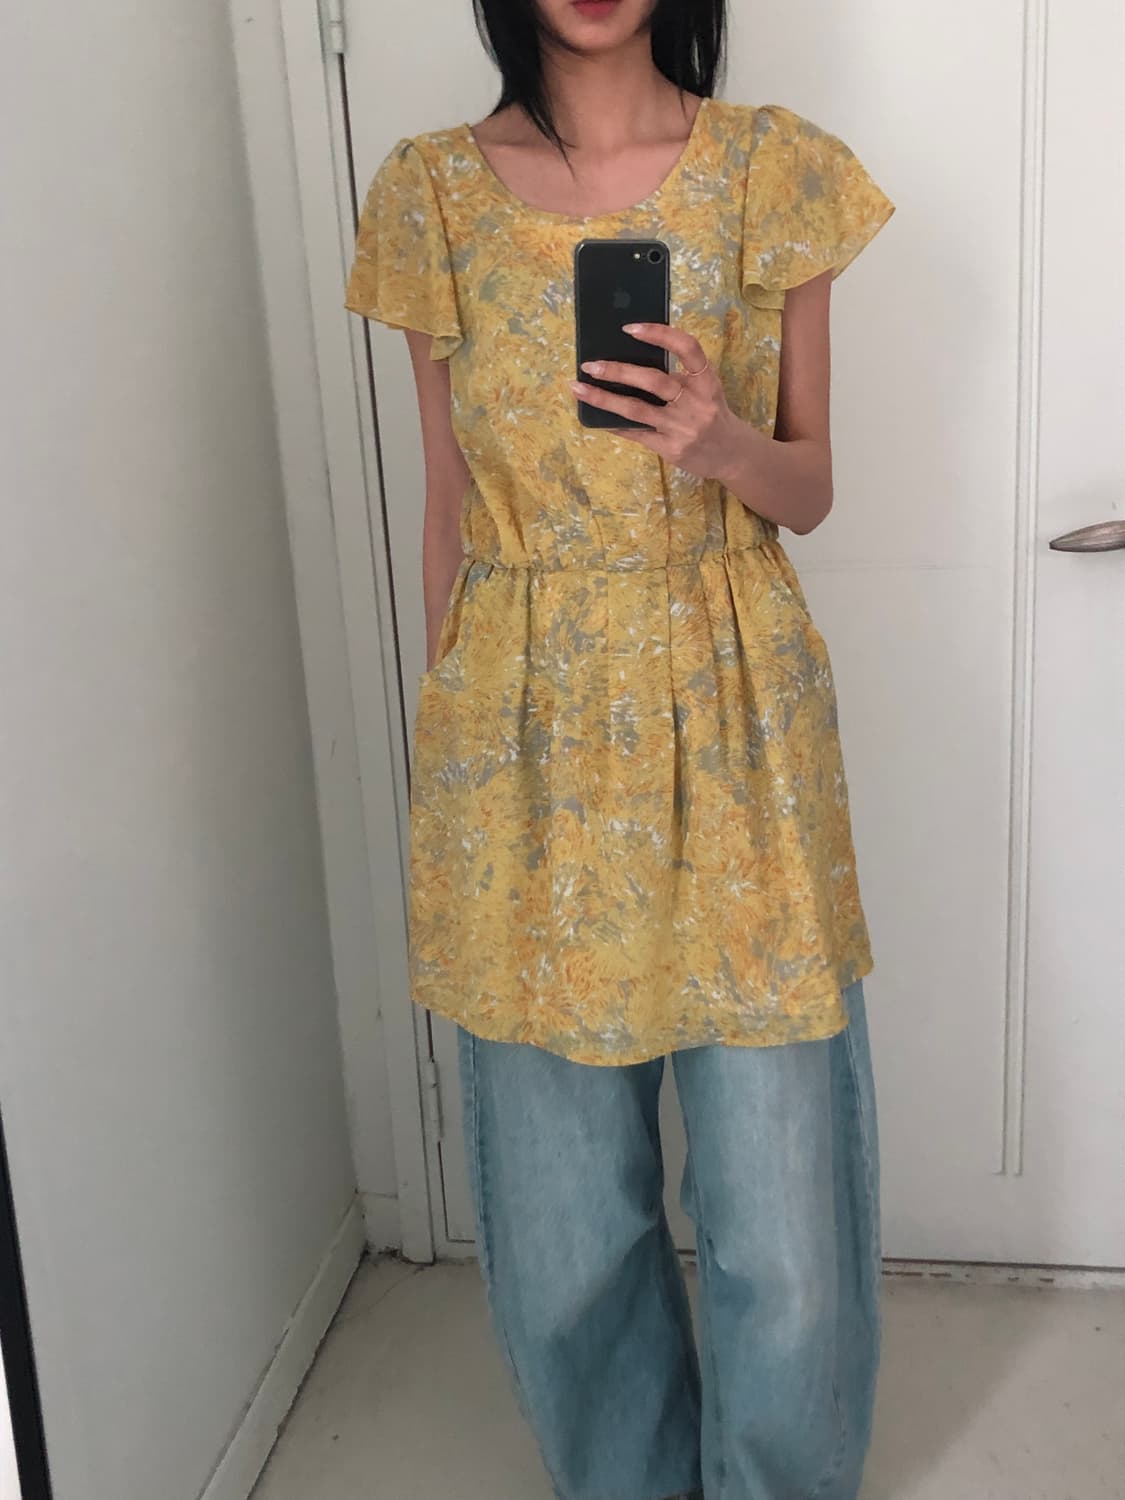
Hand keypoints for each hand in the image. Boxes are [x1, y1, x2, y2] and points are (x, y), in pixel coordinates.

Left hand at [569, 321, 744, 477]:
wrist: (731, 454)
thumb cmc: (712, 413)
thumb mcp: (706, 389)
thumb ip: (679, 376)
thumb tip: (631, 359)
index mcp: (706, 380)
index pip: (687, 348)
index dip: (659, 334)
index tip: (629, 328)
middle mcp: (695, 402)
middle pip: (653, 380)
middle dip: (618, 370)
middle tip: (590, 365)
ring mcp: (682, 427)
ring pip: (636, 409)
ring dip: (604, 398)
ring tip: (578, 388)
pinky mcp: (671, 448)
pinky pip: (636, 433)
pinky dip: (614, 423)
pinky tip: (596, 417)